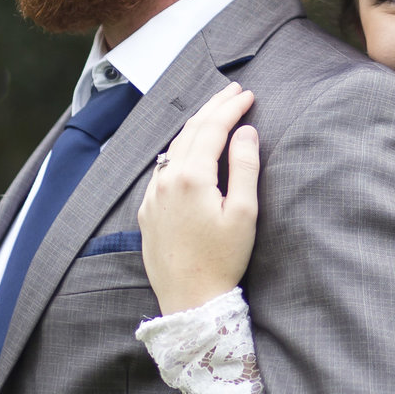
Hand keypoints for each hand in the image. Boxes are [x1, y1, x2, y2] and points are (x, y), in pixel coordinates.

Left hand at [139, 82, 259, 314]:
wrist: (190, 301)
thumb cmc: (223, 260)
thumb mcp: (244, 213)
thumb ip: (245, 167)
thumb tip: (245, 131)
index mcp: (192, 177)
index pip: (212, 128)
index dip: (231, 108)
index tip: (248, 95)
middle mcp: (166, 180)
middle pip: (190, 131)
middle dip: (213, 108)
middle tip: (233, 92)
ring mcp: (153, 195)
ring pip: (173, 148)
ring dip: (195, 127)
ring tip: (214, 113)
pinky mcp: (147, 210)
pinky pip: (163, 169)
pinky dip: (179, 150)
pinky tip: (189, 149)